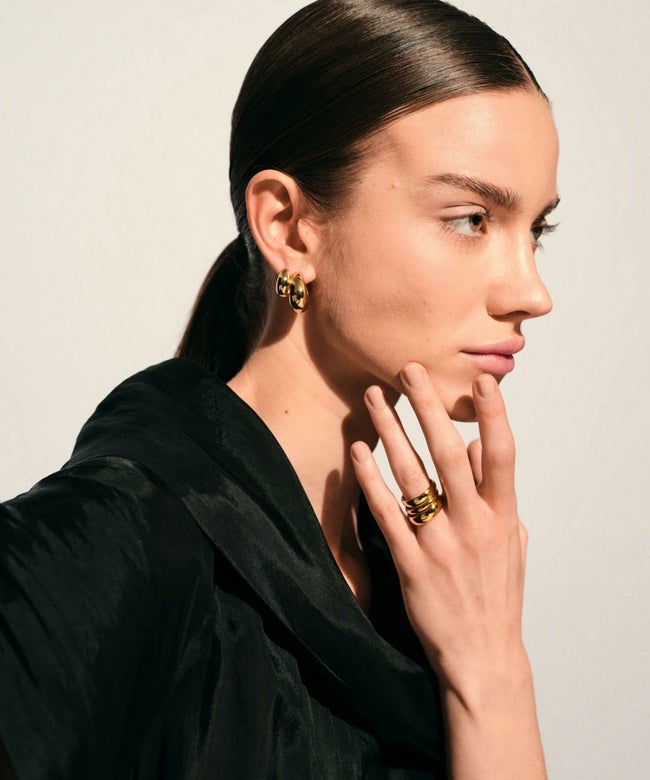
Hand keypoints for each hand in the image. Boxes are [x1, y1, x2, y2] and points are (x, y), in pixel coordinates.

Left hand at [351, 362, 528, 697]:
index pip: (501, 456)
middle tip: (408, 370)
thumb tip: (475, 449)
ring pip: (411, 476)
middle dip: (427, 408)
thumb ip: (496, 495)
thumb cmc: (496, 595)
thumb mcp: (511, 543)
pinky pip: (386, 514)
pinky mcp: (412, 566)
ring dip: (390, 432)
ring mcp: (441, 545)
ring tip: (372, 398)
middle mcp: (473, 525)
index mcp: (503, 517)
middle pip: (448, 454)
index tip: (481, 380)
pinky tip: (356, 453)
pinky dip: (370, 480)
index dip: (493, 417)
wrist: (481, 657)